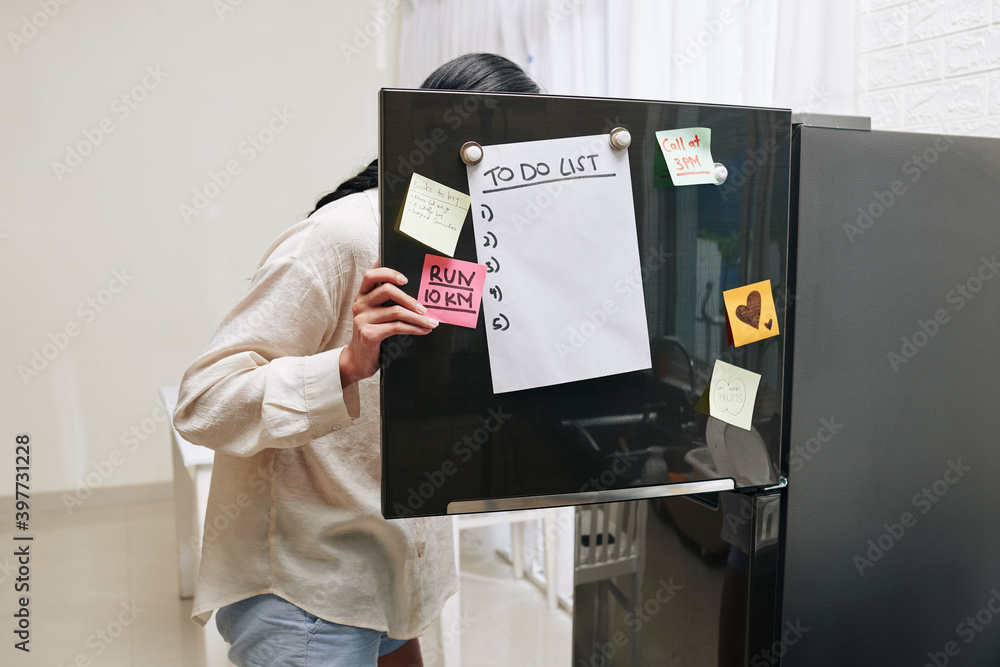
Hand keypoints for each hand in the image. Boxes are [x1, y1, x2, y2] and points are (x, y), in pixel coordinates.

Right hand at [339, 264, 437, 386]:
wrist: (358, 360)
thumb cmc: (372, 334)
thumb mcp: (375, 313)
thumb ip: (384, 300)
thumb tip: (410, 287)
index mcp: (362, 295)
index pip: (372, 275)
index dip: (389, 273)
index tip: (406, 279)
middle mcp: (360, 304)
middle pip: (387, 290)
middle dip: (410, 299)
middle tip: (425, 309)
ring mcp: (363, 318)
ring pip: (396, 311)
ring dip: (418, 318)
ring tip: (431, 323)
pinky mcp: (369, 333)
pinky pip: (397, 327)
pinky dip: (414, 328)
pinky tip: (423, 331)